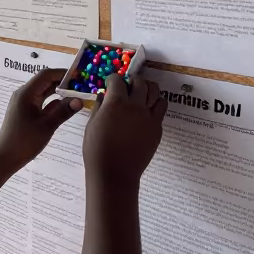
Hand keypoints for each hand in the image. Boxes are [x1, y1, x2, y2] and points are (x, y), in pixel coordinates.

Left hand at [0, 68, 82, 169]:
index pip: (46, 75)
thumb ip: (64, 111)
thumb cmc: (24, 141)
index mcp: (26, 93)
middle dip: (63, 82)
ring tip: (77, 94)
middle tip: (82, 86)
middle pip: (45, 81)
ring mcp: (24, 102)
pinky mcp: (26, 111)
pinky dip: (53, 102)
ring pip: (44, 92)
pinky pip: (41, 101)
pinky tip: (66, 106)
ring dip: (59, 92)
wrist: (5, 157)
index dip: (63, 73)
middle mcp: (24, 94)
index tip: (80, 76)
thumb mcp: (47, 126)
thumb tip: (80, 100)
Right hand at [82, 57, 166, 184]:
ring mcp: (149, 117)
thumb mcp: (92, 125)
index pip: (118, 80)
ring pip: (156, 92)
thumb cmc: (97, 151)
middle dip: (133, 80)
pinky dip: (155, 106)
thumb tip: (103, 95)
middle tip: (128, 86)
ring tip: (142, 94)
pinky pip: (161, 109)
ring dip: (148, 90)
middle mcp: (135, 106)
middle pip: (140, 82)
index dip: (113, 79)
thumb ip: (99, 107)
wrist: (115, 173)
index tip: (111, 82)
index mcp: (116, 103)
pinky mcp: (157, 128)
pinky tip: (147, 111)